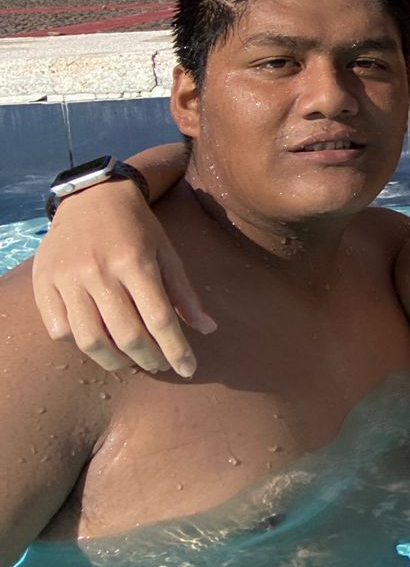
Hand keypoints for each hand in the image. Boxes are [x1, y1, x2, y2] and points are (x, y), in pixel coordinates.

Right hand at [31, 180, 214, 376]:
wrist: (92, 197)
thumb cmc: (137, 227)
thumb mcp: (168, 252)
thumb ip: (185, 293)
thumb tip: (208, 329)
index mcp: (136, 262)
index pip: (160, 319)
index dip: (176, 350)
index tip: (188, 369)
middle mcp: (99, 272)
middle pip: (126, 334)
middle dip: (149, 359)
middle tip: (160, 365)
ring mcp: (67, 279)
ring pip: (89, 340)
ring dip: (114, 361)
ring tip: (131, 361)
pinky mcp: (43, 284)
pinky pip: (59, 330)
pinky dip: (80, 344)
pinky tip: (98, 342)